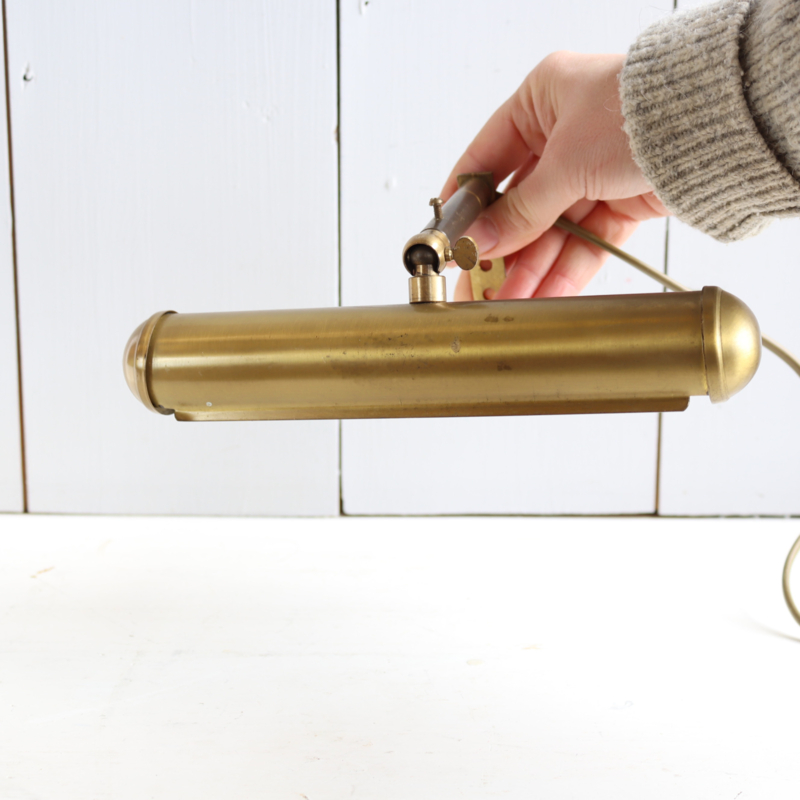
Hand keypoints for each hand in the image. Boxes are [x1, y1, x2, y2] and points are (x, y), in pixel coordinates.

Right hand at [442, 52, 667, 300]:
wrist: (713, 128)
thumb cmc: (637, 113)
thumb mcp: (563, 162)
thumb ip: (519, 210)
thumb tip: (479, 242)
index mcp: (540, 102)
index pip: (486, 158)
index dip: (464, 201)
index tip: (446, 237)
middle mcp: (563, 136)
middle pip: (518, 205)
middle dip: (498, 250)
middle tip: (474, 285)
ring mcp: (592, 172)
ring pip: (550, 231)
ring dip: (528, 269)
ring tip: (504, 303)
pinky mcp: (620, 203)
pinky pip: (583, 243)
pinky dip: (563, 271)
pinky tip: (540, 297)